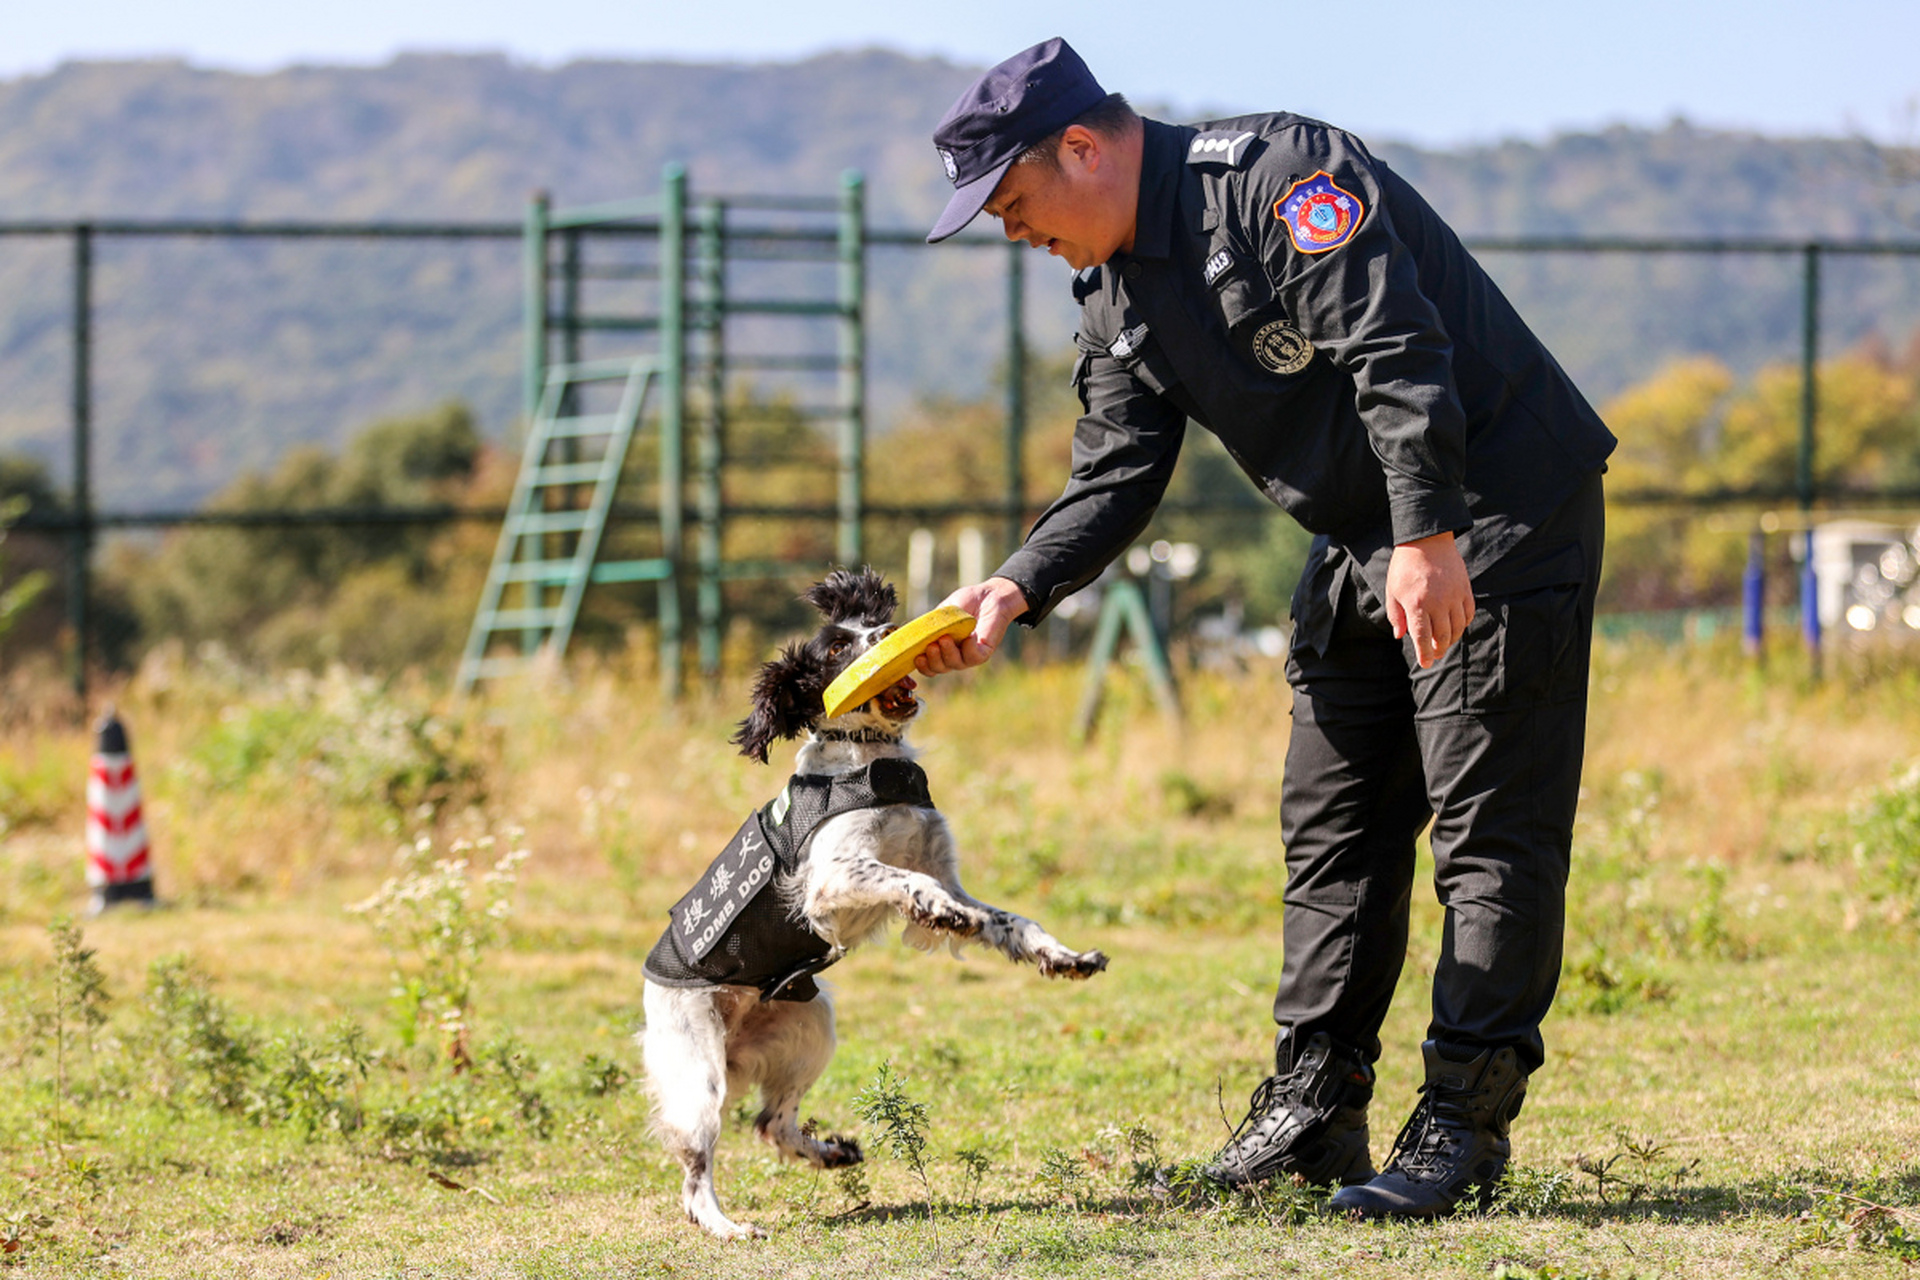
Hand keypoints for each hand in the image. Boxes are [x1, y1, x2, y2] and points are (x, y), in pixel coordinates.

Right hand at [914, 577, 1028, 674]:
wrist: (989, 595)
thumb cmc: (965, 603)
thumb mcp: (942, 612)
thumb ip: (930, 624)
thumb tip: (915, 633)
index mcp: (941, 649)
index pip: (928, 666)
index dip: (921, 666)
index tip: (916, 657)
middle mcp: (954, 656)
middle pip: (939, 668)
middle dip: (933, 660)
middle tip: (931, 646)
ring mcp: (968, 656)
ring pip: (955, 664)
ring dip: (948, 653)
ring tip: (945, 638)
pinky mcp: (983, 653)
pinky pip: (974, 657)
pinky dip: (969, 648)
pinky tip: (969, 635)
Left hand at [1386, 532, 1473, 668]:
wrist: (1427, 540)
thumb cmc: (1404, 566)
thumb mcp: (1393, 590)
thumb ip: (1396, 615)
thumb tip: (1400, 637)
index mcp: (1416, 604)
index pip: (1423, 637)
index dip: (1424, 654)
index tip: (1425, 664)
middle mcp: (1437, 602)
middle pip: (1442, 636)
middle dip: (1438, 650)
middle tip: (1433, 654)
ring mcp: (1454, 595)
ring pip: (1458, 628)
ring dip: (1451, 639)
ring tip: (1443, 642)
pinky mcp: (1465, 588)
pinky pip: (1468, 613)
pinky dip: (1463, 624)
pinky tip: (1455, 626)